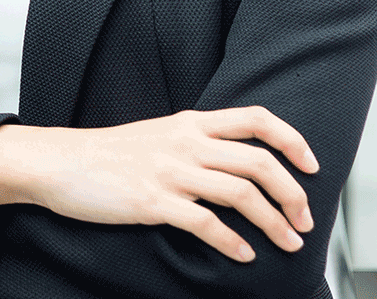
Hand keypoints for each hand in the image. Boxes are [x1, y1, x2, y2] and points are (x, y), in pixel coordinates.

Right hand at [28, 107, 317, 262]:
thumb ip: (198, 142)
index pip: (256, 119)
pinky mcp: (154, 201)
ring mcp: (171, 171)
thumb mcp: (162, 134)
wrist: (64, 161)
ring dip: (273, 222)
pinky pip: (206, 224)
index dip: (291, 139)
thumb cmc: (113, 153)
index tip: (312, 165)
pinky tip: (244, 257)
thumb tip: (238, 164)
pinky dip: (232, 243)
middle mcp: (187, 142)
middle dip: (292, 193)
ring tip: (288, 243)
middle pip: (258, 161)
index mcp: (192, 122)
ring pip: (241, 193)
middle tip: (305, 220)